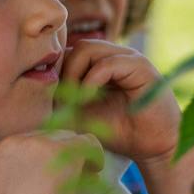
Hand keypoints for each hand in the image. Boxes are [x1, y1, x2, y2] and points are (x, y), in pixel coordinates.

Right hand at [0, 130, 103, 193]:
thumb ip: (13, 184)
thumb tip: (39, 185)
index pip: (25, 145)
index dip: (43, 158)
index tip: (53, 175)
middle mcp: (13, 143)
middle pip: (46, 138)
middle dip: (60, 154)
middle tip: (74, 176)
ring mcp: (35, 144)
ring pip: (66, 138)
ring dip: (76, 156)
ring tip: (88, 173)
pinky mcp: (58, 150)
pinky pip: (86, 143)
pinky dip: (95, 155)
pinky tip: (96, 169)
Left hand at [61, 39, 179, 163]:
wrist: (155, 147)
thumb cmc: (121, 132)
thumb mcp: (83, 116)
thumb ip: (65, 101)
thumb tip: (38, 94)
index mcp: (104, 64)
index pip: (72, 53)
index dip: (59, 72)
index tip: (55, 98)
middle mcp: (116, 56)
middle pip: (77, 47)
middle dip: (63, 72)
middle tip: (62, 99)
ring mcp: (129, 58)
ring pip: (88, 48)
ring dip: (74, 74)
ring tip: (74, 100)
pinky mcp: (141, 67)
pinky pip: (108, 63)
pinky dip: (91, 80)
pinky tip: (87, 99)